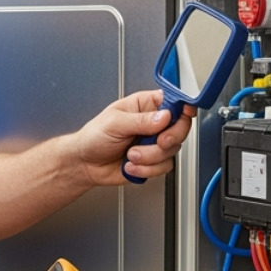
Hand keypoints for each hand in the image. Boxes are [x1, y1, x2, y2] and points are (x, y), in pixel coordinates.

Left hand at [74, 90, 194, 185]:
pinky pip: (164, 166)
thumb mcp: (115, 123)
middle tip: (156, 141)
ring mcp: (154, 143)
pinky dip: (146, 169)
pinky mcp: (153, 161)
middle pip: (181, 127)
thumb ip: (141, 120)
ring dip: (150, 157)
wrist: (85, 164)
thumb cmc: (94, 137)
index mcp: (145, 105)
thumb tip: (164, 116)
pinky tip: (130, 165)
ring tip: (130, 155)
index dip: (184, 107)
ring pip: (172, 150)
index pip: (174, 101)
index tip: (185, 114)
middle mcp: (154, 123)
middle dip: (168, 138)